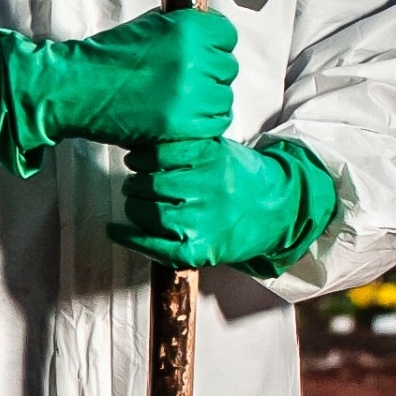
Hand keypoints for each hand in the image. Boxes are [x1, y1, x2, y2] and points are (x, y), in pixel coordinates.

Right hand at [0, 8, 236, 173]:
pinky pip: (213, 125)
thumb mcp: (149, 28)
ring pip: (223, 98)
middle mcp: (192, 59)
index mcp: (187, 29)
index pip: (227, 35)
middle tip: (185, 80)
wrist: (75, 88)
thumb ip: (182, 30)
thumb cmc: (105, 60)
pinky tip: (183, 118)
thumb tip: (206, 35)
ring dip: (206, 102)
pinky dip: (201, 125)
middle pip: (227, 68)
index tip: (203, 53)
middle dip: (209, 75)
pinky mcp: (180, 124)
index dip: (214, 46)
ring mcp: (189, 94)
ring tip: (182, 101)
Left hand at [110, 135, 337, 271]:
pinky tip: (116, 231)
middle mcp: (207, 188)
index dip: (141, 157)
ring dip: (134, 207)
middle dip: (136, 184)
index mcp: (212, 158)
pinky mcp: (198, 249)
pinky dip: (129, 238)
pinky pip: (153, 245)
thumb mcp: (221, 150)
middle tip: (136, 184)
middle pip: (149, 184)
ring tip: (137, 202)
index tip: (135, 160)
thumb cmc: (242, 178)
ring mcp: (202, 221)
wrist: (279, 212)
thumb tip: (137, 147)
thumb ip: (186, 146)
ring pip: (147, 212)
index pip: (158, 154)